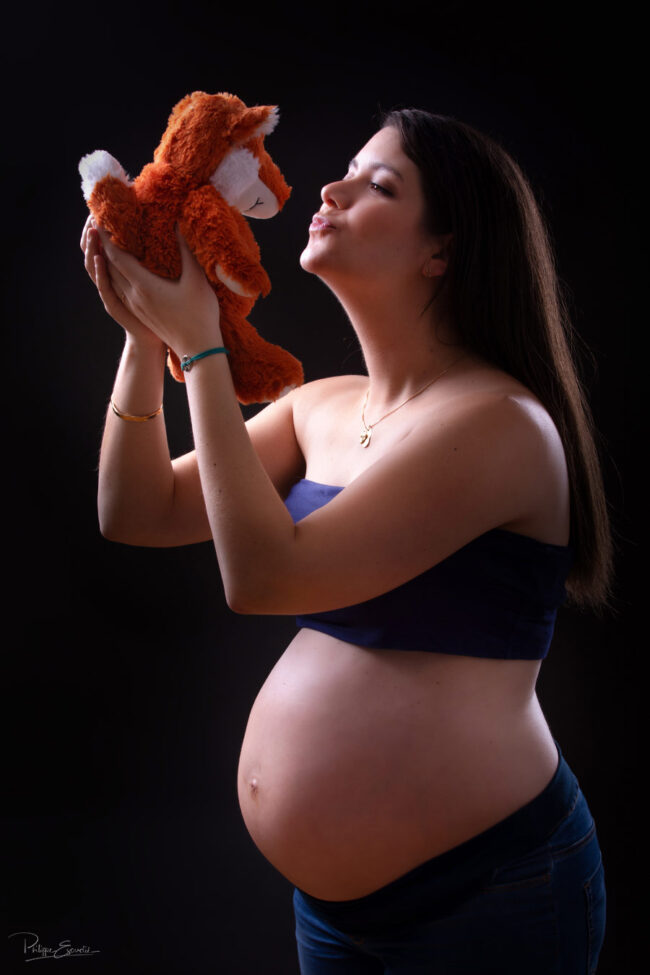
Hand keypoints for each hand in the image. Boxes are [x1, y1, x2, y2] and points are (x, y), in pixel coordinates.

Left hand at [94, 222, 222, 356]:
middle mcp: (132, 295)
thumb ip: (186, 251)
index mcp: (142, 286)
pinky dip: (113, 273)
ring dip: (105, 258)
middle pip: (108, 265)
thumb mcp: (196, 280)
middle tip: (100, 223)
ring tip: (104, 241)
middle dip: (101, 243)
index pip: (115, 256)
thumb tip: (178, 224)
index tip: (101, 217)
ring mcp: (134, 305)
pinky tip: (119, 267)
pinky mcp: (139, 312)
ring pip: (111, 278)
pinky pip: (119, 287)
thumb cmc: (200, 315)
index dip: (106, 235)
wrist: (197, 349)